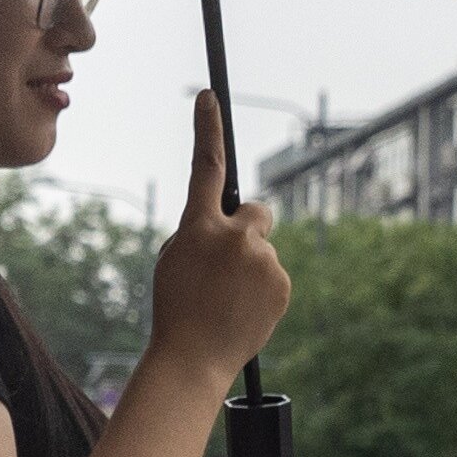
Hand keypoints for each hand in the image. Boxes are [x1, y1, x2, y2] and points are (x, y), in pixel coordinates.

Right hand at [142, 97, 289, 378]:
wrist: (193, 359)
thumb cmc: (175, 309)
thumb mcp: (175, 261)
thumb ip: (201, 232)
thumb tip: (233, 222)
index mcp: (198, 228)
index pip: (205, 167)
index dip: (207, 129)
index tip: (209, 97)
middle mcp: (235, 237)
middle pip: (256, 213)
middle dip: (248, 229)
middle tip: (230, 263)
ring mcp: (262, 260)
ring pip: (264, 249)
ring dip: (251, 267)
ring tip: (229, 301)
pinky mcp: (281, 284)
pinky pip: (274, 274)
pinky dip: (263, 288)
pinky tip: (244, 310)